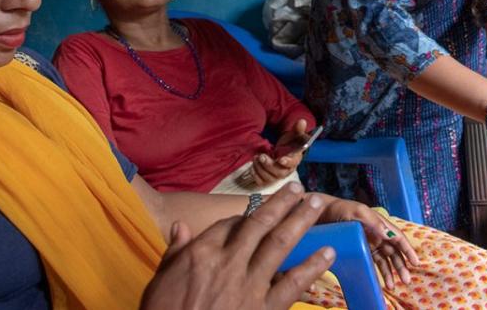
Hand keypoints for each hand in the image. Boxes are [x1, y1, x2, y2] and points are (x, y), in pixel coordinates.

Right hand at [140, 183, 333, 309]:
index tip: (257, 211)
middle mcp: (229, 262)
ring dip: (300, 221)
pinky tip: (328, 252)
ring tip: (316, 204)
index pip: (228, 225)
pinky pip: (293, 283)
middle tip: (298, 189)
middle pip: (260, 224)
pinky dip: (313, 266)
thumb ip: (173, 253)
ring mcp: (249, 285)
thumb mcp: (159, 282)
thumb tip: (182, 226)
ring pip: (280, 244)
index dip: (245, 216)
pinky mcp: (265, 308)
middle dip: (281, 204)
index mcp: (201, 253)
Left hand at [251, 119, 310, 186]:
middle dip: (269, 165)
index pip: (292, 164)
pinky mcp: (268, 179)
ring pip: (269, 178)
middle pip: (279, 173)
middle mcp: (286, 170)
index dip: (287, 162)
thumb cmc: (290, 144)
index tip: (280, 158)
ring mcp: (277, 175)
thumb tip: (302, 121)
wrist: (283, 151)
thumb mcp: (294, 135)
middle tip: (262, 156)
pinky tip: (254, 165)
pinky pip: (261, 182)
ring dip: (260, 168)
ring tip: (256, 157)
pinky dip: (256, 175)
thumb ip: (298, 129)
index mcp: (294, 160)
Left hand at [321, 199, 420, 288]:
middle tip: (406, 280)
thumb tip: (388, 234)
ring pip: (385, 260)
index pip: (398, 237)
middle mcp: (377, 234)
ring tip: (393, 286)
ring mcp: (369, 243)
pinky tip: (383, 282)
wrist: (320, 213)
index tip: (415, 262)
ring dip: (391, 272)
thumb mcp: (357, 212)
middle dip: (401, 266)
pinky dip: (380, 273)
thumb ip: (373, 221)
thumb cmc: (340, 209)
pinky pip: (374, 263)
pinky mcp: (360, 250)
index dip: (408, 250)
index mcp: (379, 223)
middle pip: (394, 252)